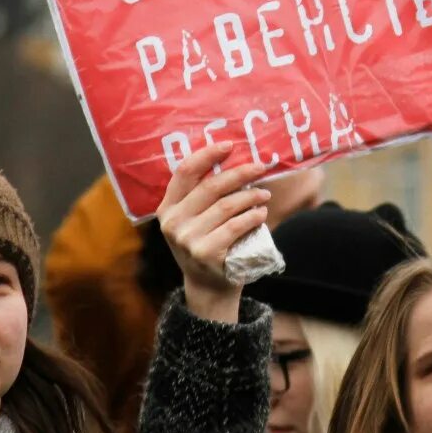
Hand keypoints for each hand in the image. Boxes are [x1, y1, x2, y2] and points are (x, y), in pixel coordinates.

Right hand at [157, 141, 269, 322]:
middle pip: (211, 186)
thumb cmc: (208, 243)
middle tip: (261, 167)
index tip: (229, 145)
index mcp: (167, 208)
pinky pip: (235, 226)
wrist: (209, 287)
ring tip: (264, 195)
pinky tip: (261, 213)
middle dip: (240, 173)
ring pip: (227, 205)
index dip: (207, 154)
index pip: (184, 172)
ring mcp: (187, 239)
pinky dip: (253, 216)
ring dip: (251, 196)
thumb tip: (235, 156)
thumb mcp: (194, 219)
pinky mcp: (206, 253)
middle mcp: (172, 223)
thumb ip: (203, 195)